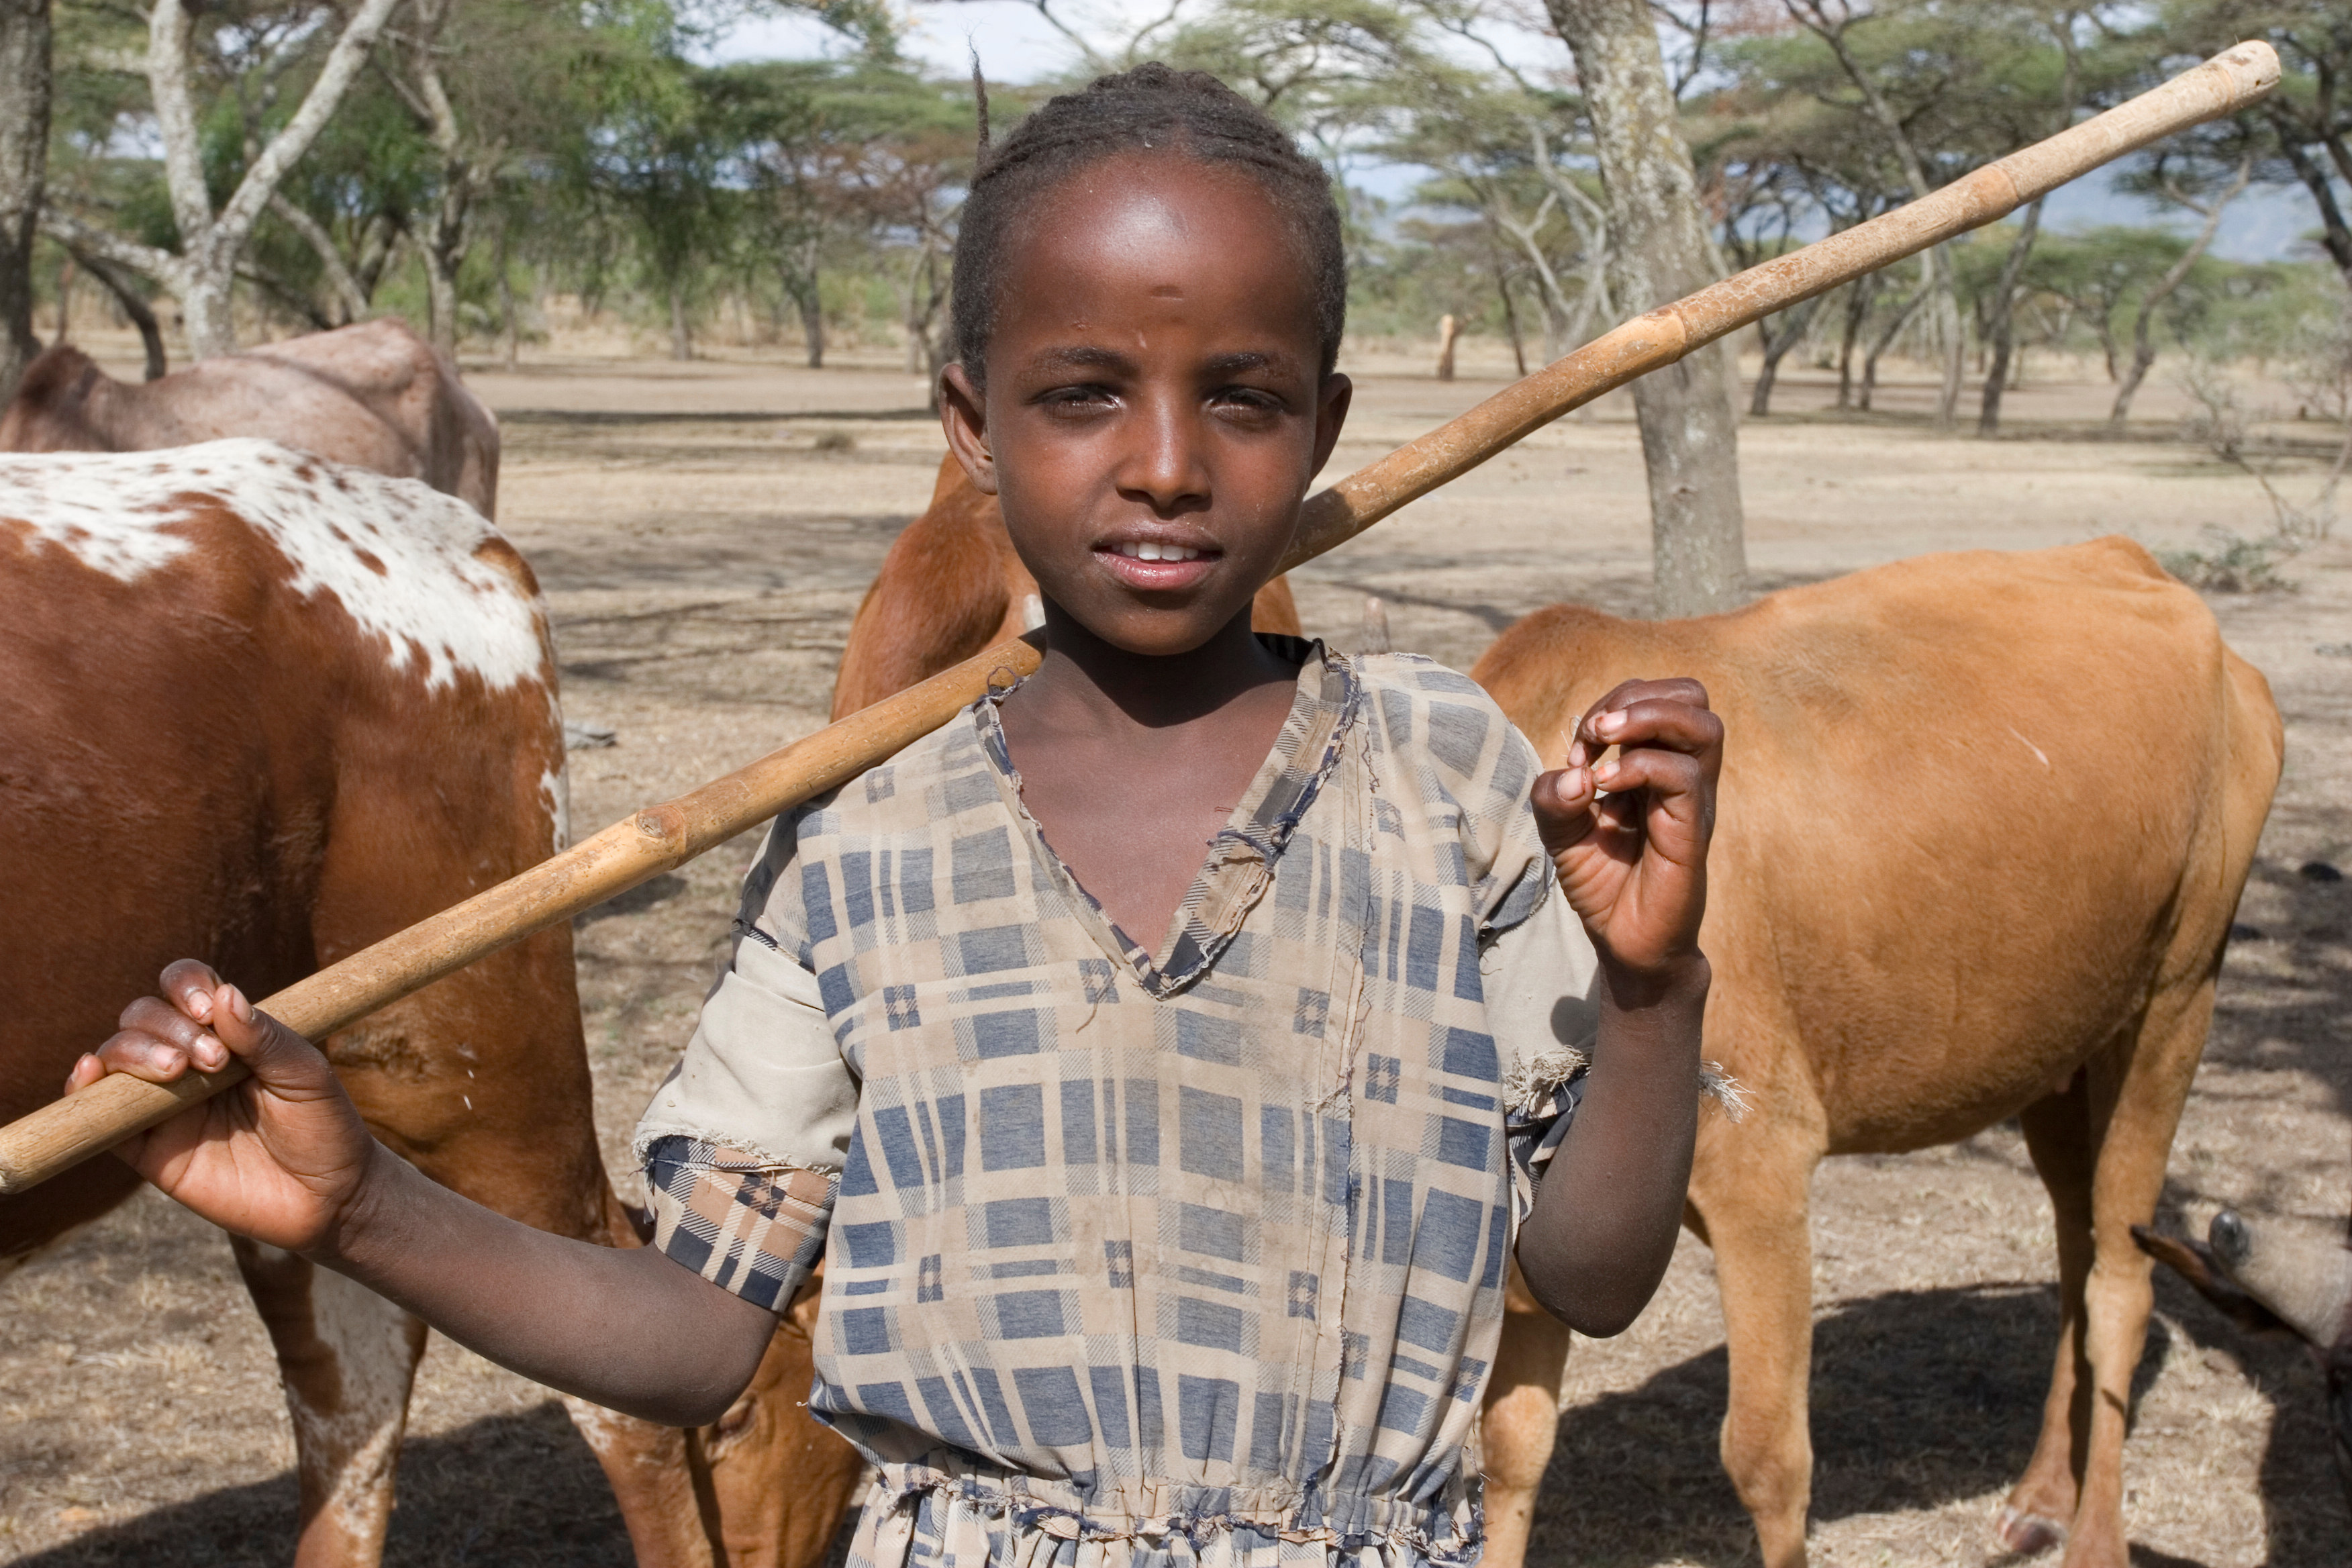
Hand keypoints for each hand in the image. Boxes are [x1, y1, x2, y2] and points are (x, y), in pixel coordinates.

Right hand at [64, 960, 380, 1255]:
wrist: (328, 1199)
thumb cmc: (323, 1127)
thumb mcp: (306, 1075)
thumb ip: (265, 1037)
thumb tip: (224, 994)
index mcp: (228, 1034)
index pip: (186, 988)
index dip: (186, 985)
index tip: (207, 1008)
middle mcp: (188, 1062)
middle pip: (143, 1017)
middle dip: (167, 1027)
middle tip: (213, 1059)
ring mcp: (164, 1104)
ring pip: (116, 1057)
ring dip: (134, 1051)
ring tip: (177, 1071)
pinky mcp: (147, 1149)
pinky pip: (100, 1117)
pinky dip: (84, 1091)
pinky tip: (88, 1072)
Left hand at [1529, 678, 1720, 980]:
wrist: (1626, 943)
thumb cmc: (1602, 882)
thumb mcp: (1560, 833)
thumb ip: (1552, 797)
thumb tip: (1575, 772)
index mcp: (1656, 763)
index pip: (1655, 697)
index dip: (1611, 704)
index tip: (1577, 749)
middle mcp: (1682, 774)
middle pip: (1692, 695)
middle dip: (1635, 696)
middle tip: (1594, 732)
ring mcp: (1692, 801)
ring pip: (1703, 725)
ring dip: (1646, 717)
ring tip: (1603, 743)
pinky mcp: (1691, 832)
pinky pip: (1685, 777)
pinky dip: (1640, 767)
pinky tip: (1605, 788)